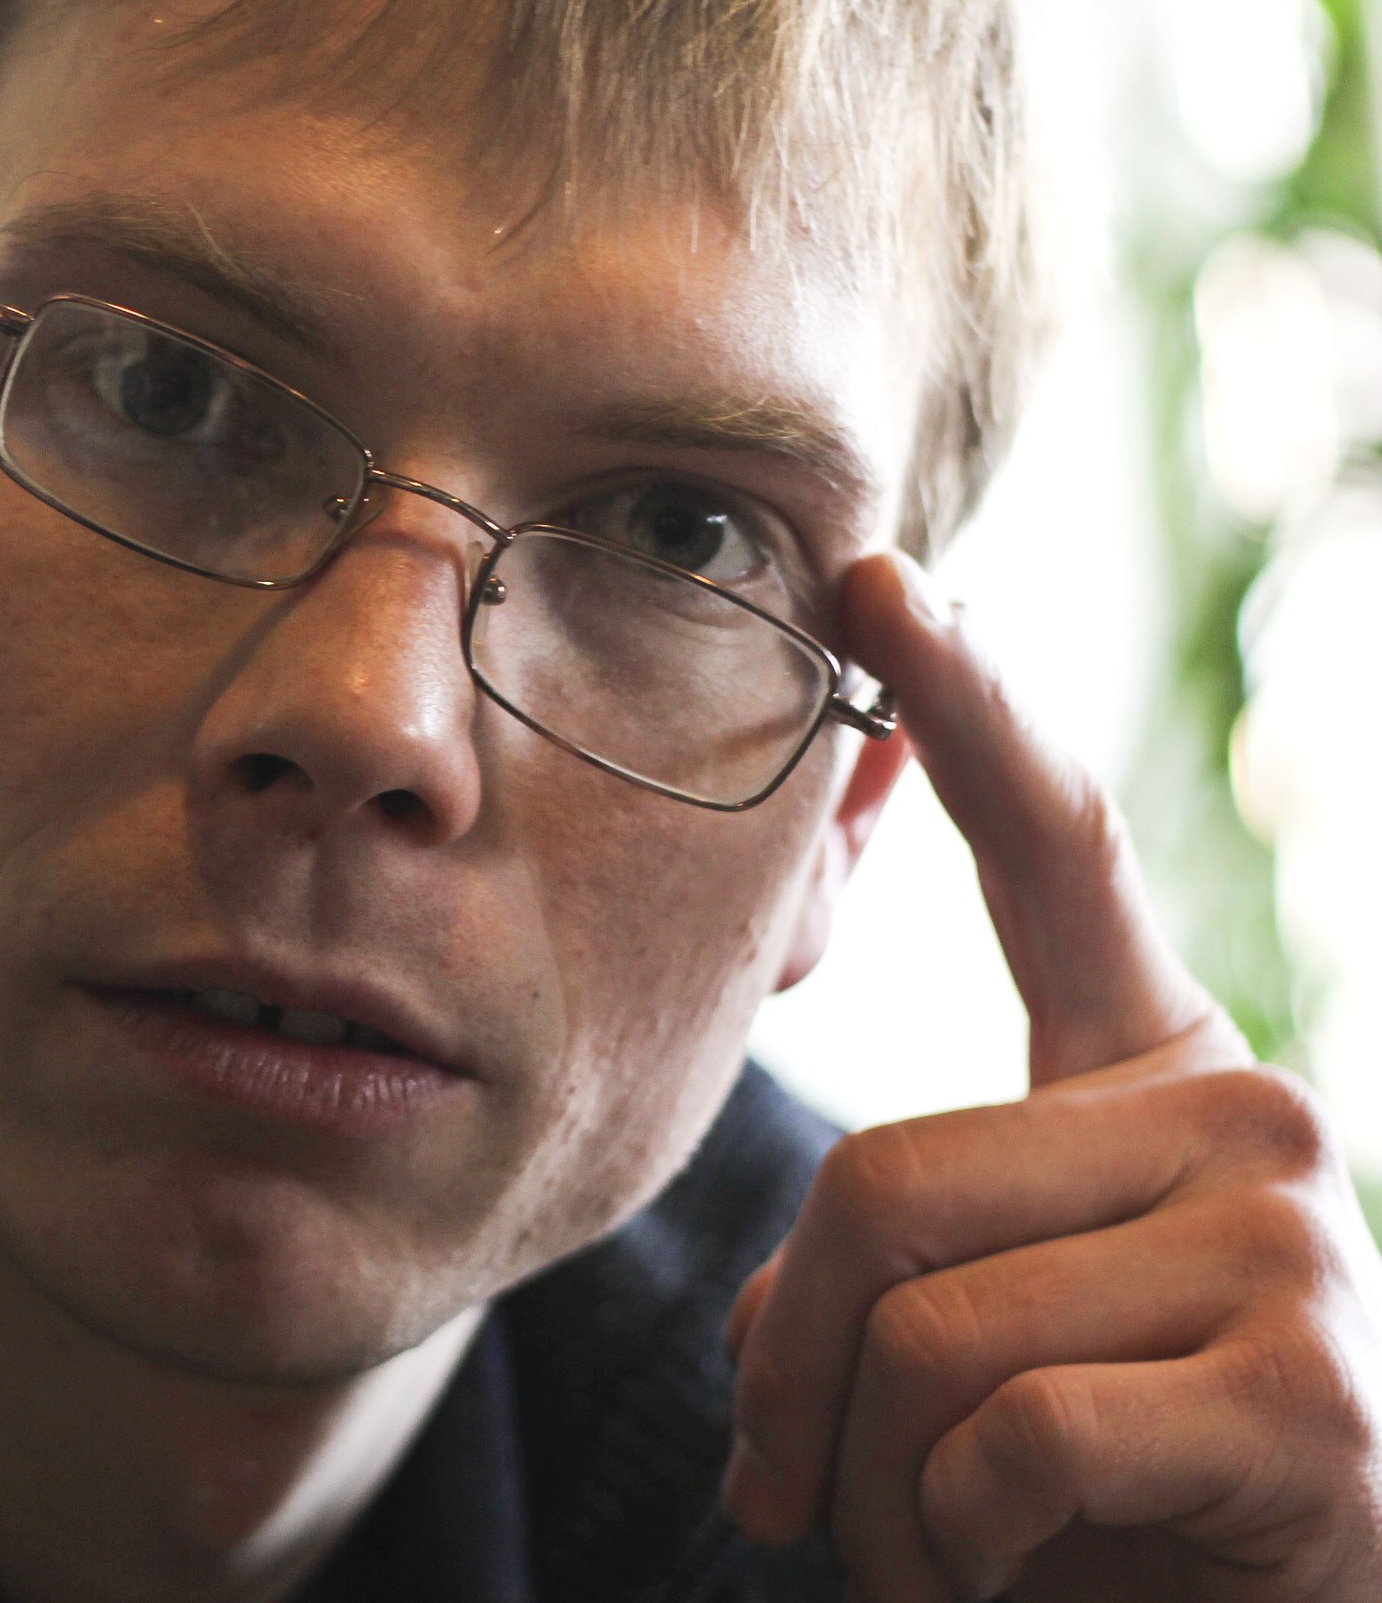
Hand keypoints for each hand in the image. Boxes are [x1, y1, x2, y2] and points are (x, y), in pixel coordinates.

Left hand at [721, 553, 1381, 1601]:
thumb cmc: (1117, 1491)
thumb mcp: (982, 1341)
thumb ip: (874, 1274)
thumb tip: (777, 1336)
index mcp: (1166, 1078)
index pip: (1059, 854)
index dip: (966, 705)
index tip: (872, 577)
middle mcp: (1251, 1117)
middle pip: (878, 1184)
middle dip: (798, 1372)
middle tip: (797, 1493)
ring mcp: (1292, 1241)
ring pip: (917, 1325)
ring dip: (874, 1490)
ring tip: (936, 1555)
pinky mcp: (1302, 1394)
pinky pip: (999, 1437)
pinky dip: (950, 1549)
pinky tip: (1014, 1580)